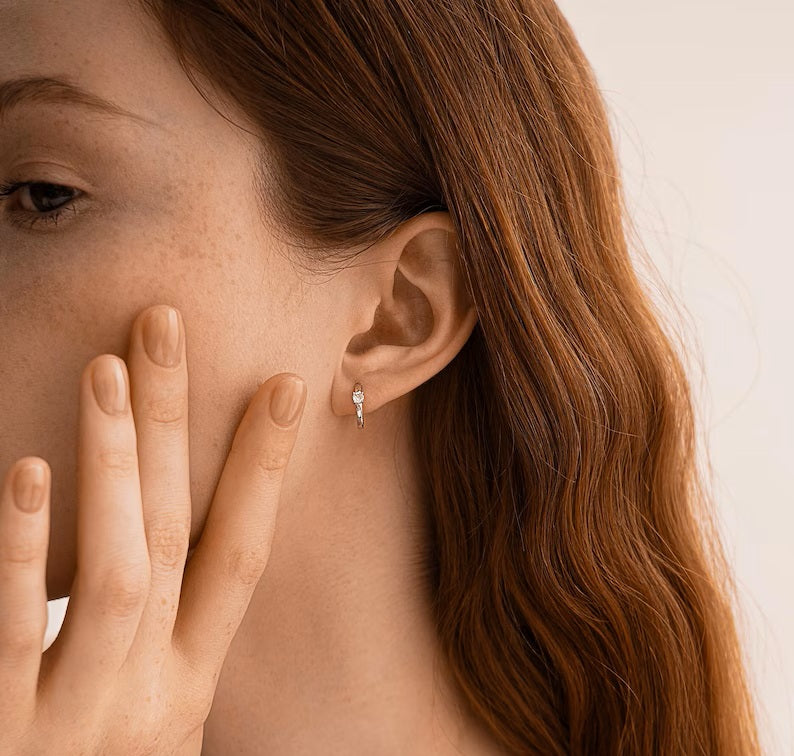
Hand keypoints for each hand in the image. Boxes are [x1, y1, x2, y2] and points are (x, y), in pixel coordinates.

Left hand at [0, 304, 306, 754]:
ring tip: (108, 369)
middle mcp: (150, 693)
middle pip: (175, 537)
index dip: (268, 468)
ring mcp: (78, 715)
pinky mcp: (4, 735)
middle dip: (178, 425)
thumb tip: (159, 528)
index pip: (243, 556)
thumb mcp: (154, 713)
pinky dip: (25, 551)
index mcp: (190, 683)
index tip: (286, 385)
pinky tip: (27, 472)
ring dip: (118, 463)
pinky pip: (13, 635)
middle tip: (164, 325)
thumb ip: (162, 634)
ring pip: (117, 573)